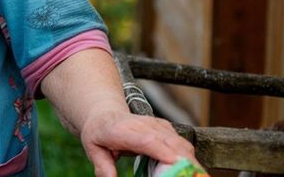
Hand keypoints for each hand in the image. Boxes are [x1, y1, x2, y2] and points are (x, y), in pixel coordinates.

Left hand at [80, 110, 196, 176]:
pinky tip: (187, 170)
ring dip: (189, 161)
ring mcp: (157, 125)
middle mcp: (143, 125)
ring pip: (180, 143)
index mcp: (122, 130)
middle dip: (183, 161)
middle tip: (189, 176)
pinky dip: (188, 158)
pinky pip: (182, 144)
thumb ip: (103, 166)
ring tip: (191, 175)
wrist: (105, 113)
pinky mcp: (166, 128)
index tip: (174, 162)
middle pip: (170, 142)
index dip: (162, 150)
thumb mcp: (93, 149)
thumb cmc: (99, 131)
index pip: (146, 139)